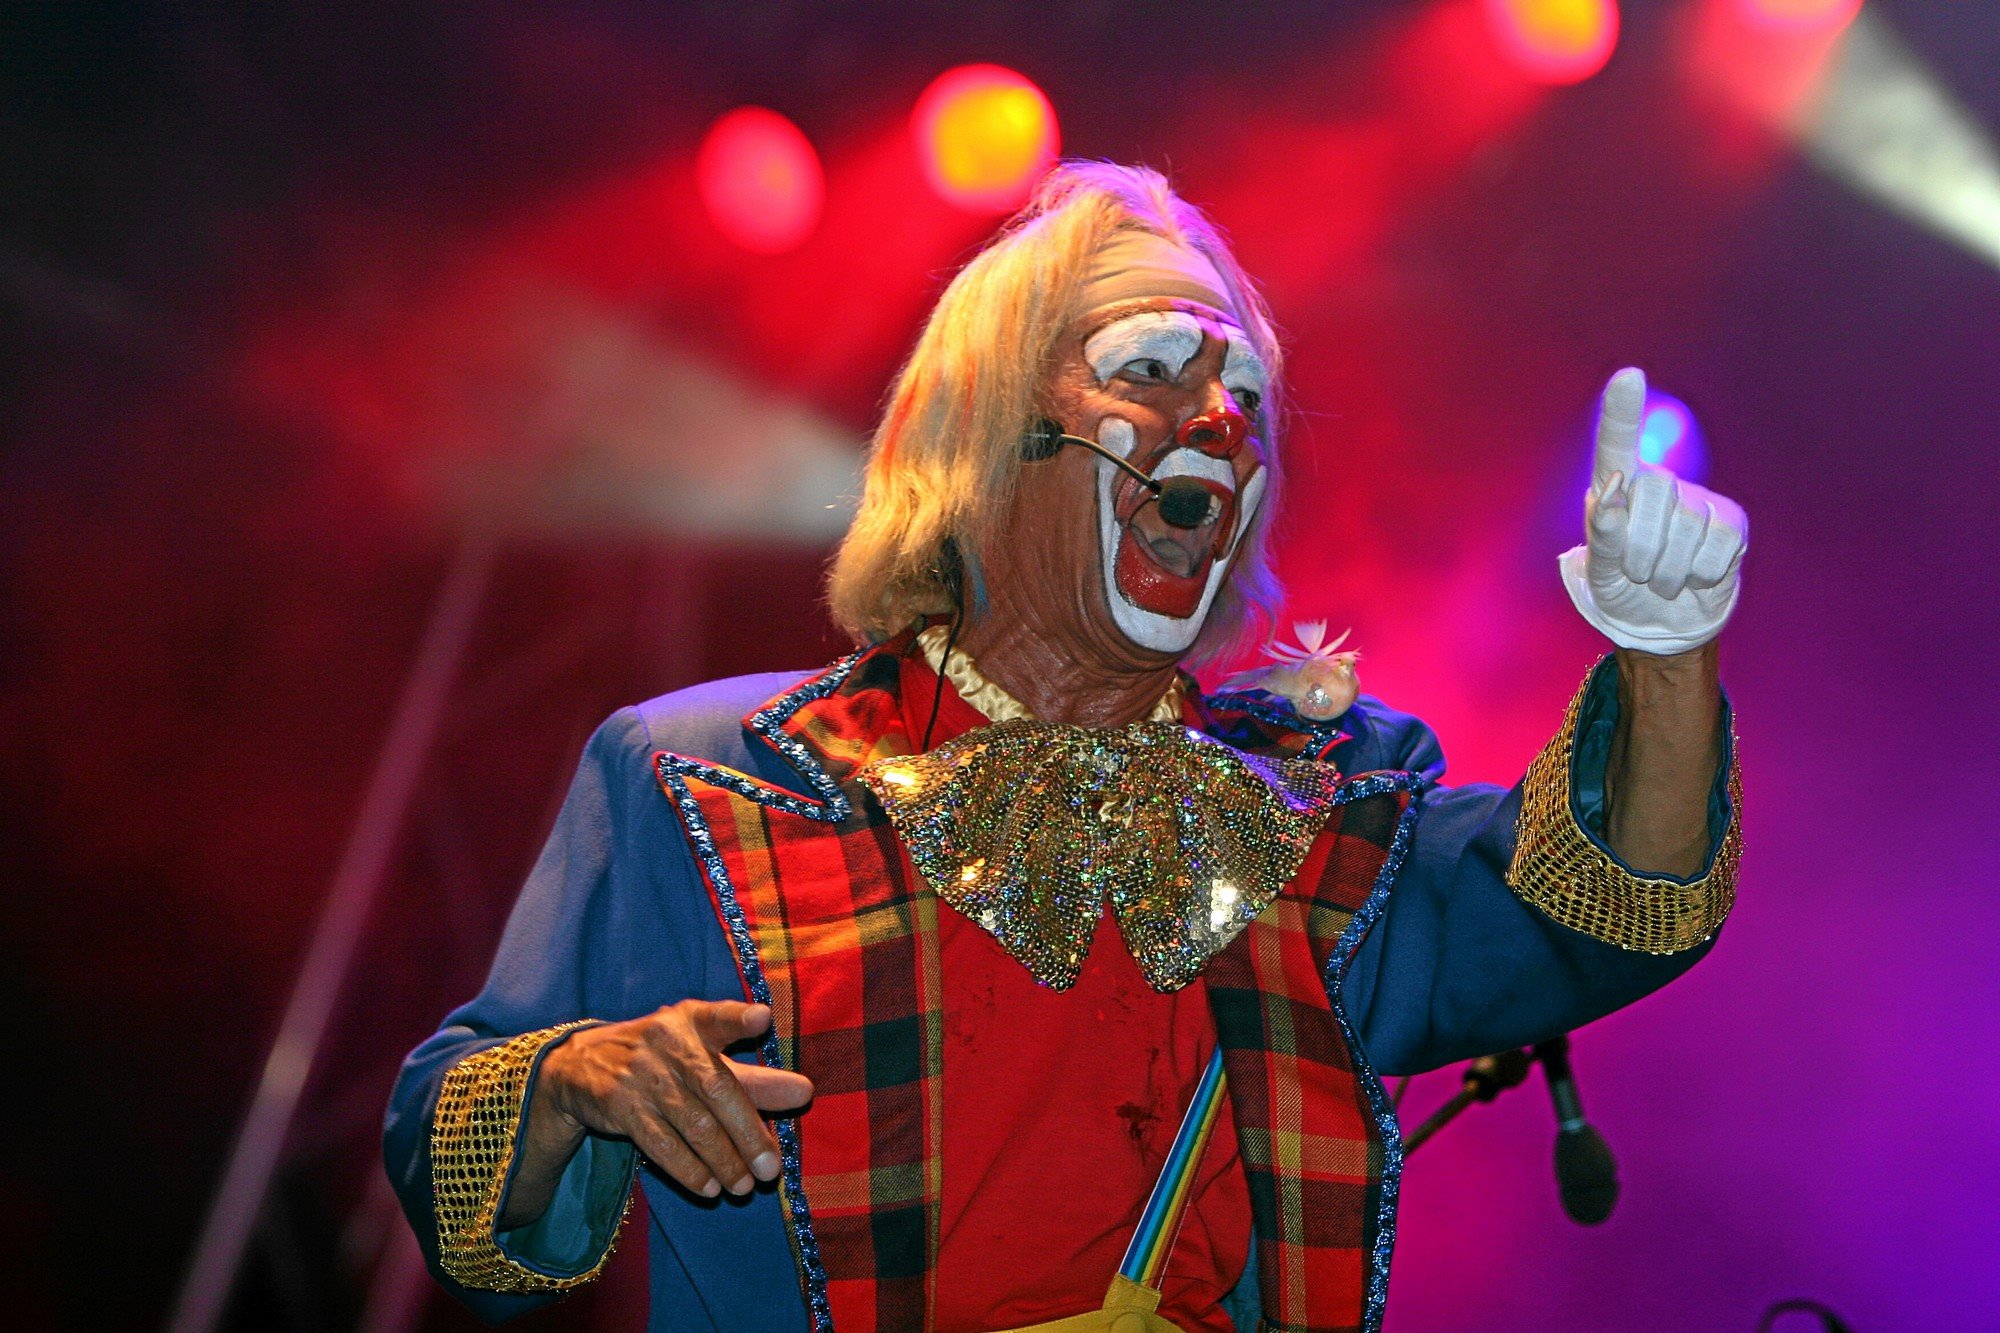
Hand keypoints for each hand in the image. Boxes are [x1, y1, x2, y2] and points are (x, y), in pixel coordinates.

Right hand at [540, 1000, 813, 1198]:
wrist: (579, 1066)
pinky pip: (661, 1144)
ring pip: (692, 1124)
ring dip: (723, 1160)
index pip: (718, 1015)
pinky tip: (710, 1188)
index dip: (739, 1017)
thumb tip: (805, 1092)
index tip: (762, 1019)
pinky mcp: (619, 1106)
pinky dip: (688, 1169)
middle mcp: (668, 1043)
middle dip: (748, 1132)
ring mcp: (642, 1075)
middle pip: (717, 1088)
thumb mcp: (701, 1055)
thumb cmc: (661, 1058)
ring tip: (745, 1187)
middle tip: (771, 1168)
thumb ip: (753, 1076)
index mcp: (692, 1021)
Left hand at [1559, 368, 1747, 656]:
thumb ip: (1601, 535)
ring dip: (1667, 571)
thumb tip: (1611, 490)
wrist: (1661, 623)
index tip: (1629, 376)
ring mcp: (1698, 500)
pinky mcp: (1730, 523)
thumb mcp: (1599, 572)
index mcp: (1616, 487)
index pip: (1617, 444)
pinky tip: (1694, 576)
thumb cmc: (1620, 589)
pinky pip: (1718, 546)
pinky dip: (1700, 575)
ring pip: (1686, 525)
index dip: (1623, 412)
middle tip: (1636, 572)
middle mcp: (1658, 485)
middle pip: (1653, 491)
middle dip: (1639, 546)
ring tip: (1661, 579)